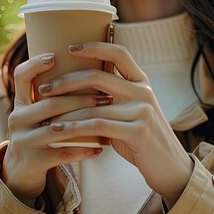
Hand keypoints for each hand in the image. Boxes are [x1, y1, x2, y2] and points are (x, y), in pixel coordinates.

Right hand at [1, 53, 104, 200]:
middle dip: (79, 98)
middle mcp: (17, 119)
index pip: (21, 76)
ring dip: (84, 123)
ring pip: (56, 129)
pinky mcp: (33, 161)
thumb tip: (89, 66)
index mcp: (20, 103)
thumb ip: (53, 96)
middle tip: (105, 95)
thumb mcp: (38, 115)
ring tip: (106, 118)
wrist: (22, 173)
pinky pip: (62, 154)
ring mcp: (23, 141)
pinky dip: (83, 150)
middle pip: (48, 103)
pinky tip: (101, 148)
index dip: (36, 64)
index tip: (56, 56)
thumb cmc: (39, 136)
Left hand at [39, 42, 193, 205]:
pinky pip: (98, 126)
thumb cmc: (142, 140)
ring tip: (44, 115)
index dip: (94, 46)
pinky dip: (75, 128)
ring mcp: (142, 111)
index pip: (119, 53)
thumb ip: (111, 99)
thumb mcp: (129, 113)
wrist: (170, 167)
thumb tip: (75, 90)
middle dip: (66, 81)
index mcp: (141, 82)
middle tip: (43, 89)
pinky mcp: (138, 132)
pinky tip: (58, 131)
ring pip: (93, 105)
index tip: (69, 47)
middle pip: (98, 76)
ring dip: (64, 110)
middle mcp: (143, 92)